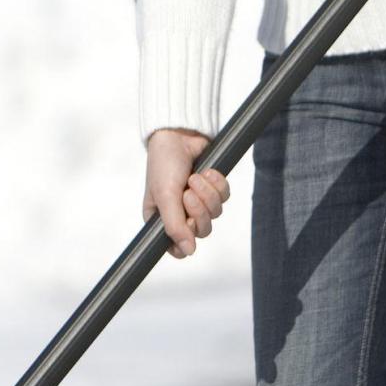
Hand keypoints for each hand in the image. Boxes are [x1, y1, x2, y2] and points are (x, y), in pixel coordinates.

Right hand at [142, 128, 230, 258]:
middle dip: (199, 210)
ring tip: (196, 176)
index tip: (186, 225)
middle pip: (202, 230)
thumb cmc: (164, 163)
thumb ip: (174, 226)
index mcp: (161, 219)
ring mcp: (198, 201)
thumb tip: (189, 252)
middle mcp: (180, 213)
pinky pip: (225, 197)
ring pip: (216, 213)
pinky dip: (217, 184)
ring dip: (208, 194)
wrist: (179, 133)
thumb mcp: (165, 196)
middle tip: (188, 192)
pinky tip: (207, 171)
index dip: (185, 240)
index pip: (177, 248)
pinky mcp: (213, 188)